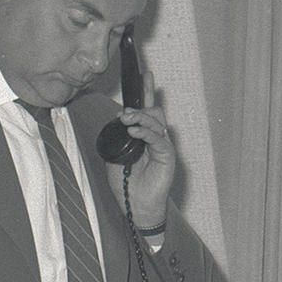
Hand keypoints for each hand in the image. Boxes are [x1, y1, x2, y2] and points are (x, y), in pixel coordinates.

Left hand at [105, 53, 175, 228]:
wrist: (136, 206)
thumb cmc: (127, 184)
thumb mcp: (114, 157)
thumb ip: (116, 139)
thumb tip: (116, 124)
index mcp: (143, 136)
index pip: (146, 109)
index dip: (146, 92)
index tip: (144, 75)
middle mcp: (155, 137)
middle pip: (154, 111)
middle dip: (140, 106)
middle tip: (125, 113)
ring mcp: (162, 145)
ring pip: (156, 122)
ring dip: (141, 118)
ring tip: (127, 120)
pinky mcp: (167, 155)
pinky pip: (158, 138)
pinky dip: (146, 133)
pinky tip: (135, 132)